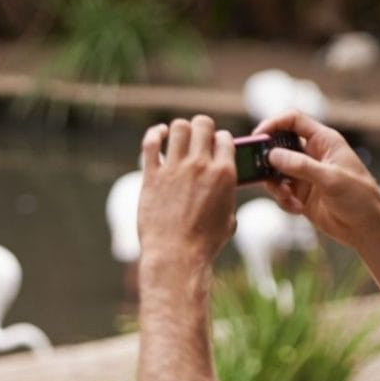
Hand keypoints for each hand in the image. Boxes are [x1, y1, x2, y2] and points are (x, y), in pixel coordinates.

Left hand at [137, 115, 236, 264]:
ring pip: (178, 127)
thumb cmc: (204, 243)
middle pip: (202, 124)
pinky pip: (151, 143)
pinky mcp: (152, 176)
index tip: (214, 148)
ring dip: (180, 130)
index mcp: (224, 173)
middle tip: (197, 138)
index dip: (219, 141)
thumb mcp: (229, 219)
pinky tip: (159, 136)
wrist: (176, 256)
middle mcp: (200, 165)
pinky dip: (155, 134)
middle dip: (201, 128)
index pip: (224, 137)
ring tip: (178, 139)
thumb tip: (226, 190)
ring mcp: (174, 169)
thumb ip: (228, 197)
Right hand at [253, 111, 379, 248]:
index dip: (273, 124)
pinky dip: (282, 200)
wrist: (366, 227)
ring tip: (287, 198)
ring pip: (275, 171)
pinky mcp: (299, 194)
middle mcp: (312, 154)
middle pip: (278, 145)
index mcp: (324, 141)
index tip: (258, 137)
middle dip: (268, 159)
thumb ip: (301, 166)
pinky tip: (297, 209)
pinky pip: (280, 192)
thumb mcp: (330, 179)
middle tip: (260, 171)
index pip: (293, 121)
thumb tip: (272, 155)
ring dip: (275, 186)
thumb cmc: (359, 197)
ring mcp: (304, 174)